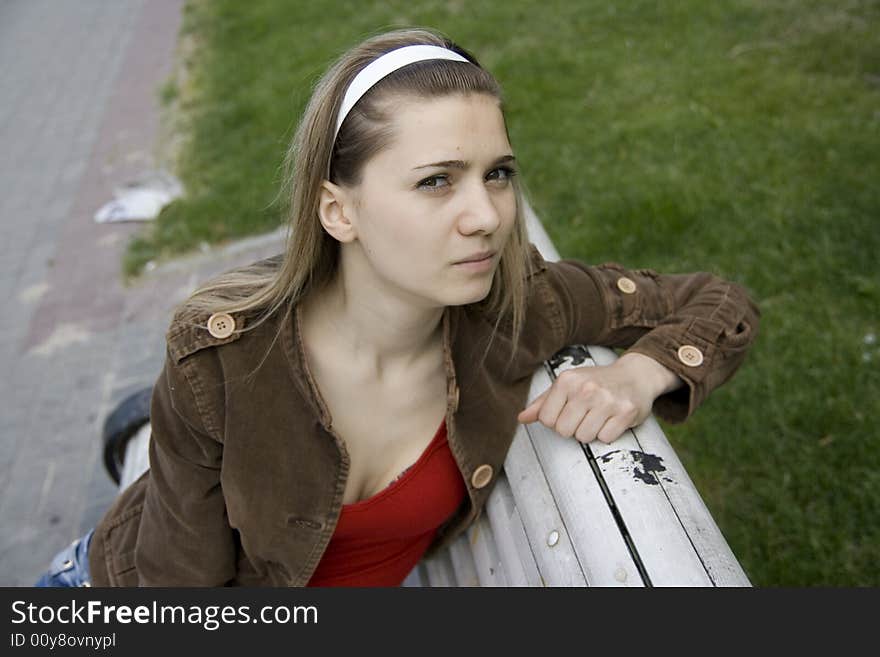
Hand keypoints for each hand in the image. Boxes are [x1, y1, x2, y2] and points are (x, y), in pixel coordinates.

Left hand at [516, 352, 682, 443]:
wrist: (635, 375)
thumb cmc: (597, 381)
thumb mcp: (568, 384)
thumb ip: (543, 402)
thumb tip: (521, 418)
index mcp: (567, 380)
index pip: (547, 420)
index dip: (557, 421)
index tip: (569, 412)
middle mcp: (586, 388)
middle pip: (564, 431)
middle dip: (573, 428)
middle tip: (586, 415)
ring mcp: (607, 400)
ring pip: (584, 438)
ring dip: (591, 432)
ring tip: (599, 417)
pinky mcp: (625, 412)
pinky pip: (605, 439)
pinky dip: (608, 433)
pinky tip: (612, 419)